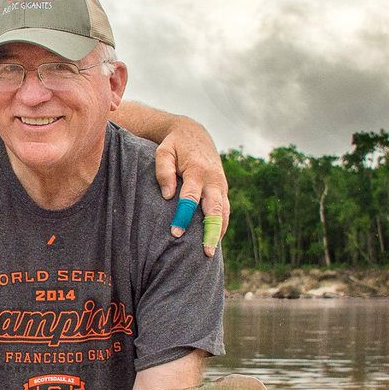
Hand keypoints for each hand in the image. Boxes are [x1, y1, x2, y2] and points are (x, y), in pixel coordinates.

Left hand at [154, 117, 229, 256]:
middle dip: (211, 232)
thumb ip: (164, 171)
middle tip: (206, 252)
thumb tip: (168, 196)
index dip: (184, 215)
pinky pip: (225, 211)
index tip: (175, 233)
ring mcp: (221, 186)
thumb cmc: (174, 145)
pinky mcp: (223, 190)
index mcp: (198, 170)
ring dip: (219, 233)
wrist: (195, 135)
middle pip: (215, 210)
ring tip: (210, 254)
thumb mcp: (163, 151)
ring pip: (224, 213)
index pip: (191, 198)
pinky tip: (213, 242)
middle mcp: (214, 180)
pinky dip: (221, 227)